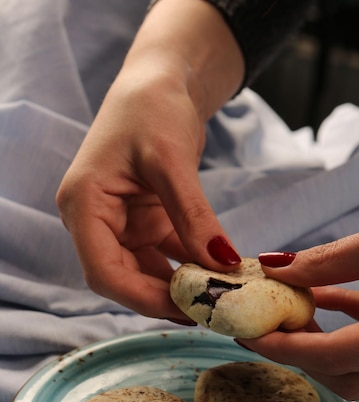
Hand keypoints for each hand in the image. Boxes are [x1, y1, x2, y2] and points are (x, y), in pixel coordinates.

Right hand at [56, 0, 242, 320]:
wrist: (162, 81)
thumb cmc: (153, 106)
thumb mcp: (171, 160)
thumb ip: (193, 216)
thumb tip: (221, 264)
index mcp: (84, 205)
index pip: (102, 271)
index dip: (142, 298)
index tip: (187, 310)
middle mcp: (97, 220)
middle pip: (125, 278)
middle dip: (166, 297)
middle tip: (210, 311)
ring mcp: (121, 223)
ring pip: (148, 272)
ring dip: (182, 285)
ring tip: (220, 297)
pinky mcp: (145, 221)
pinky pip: (167, 254)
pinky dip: (192, 264)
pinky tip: (220, 274)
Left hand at [238, 206, 358, 398]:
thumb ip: (336, 258)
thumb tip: (275, 267)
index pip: (333, 358)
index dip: (284, 346)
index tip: (245, 331)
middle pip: (344, 375)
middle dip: (298, 351)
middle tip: (260, 322)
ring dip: (321, 339)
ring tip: (287, 304)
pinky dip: (351, 327)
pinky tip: (324, 298)